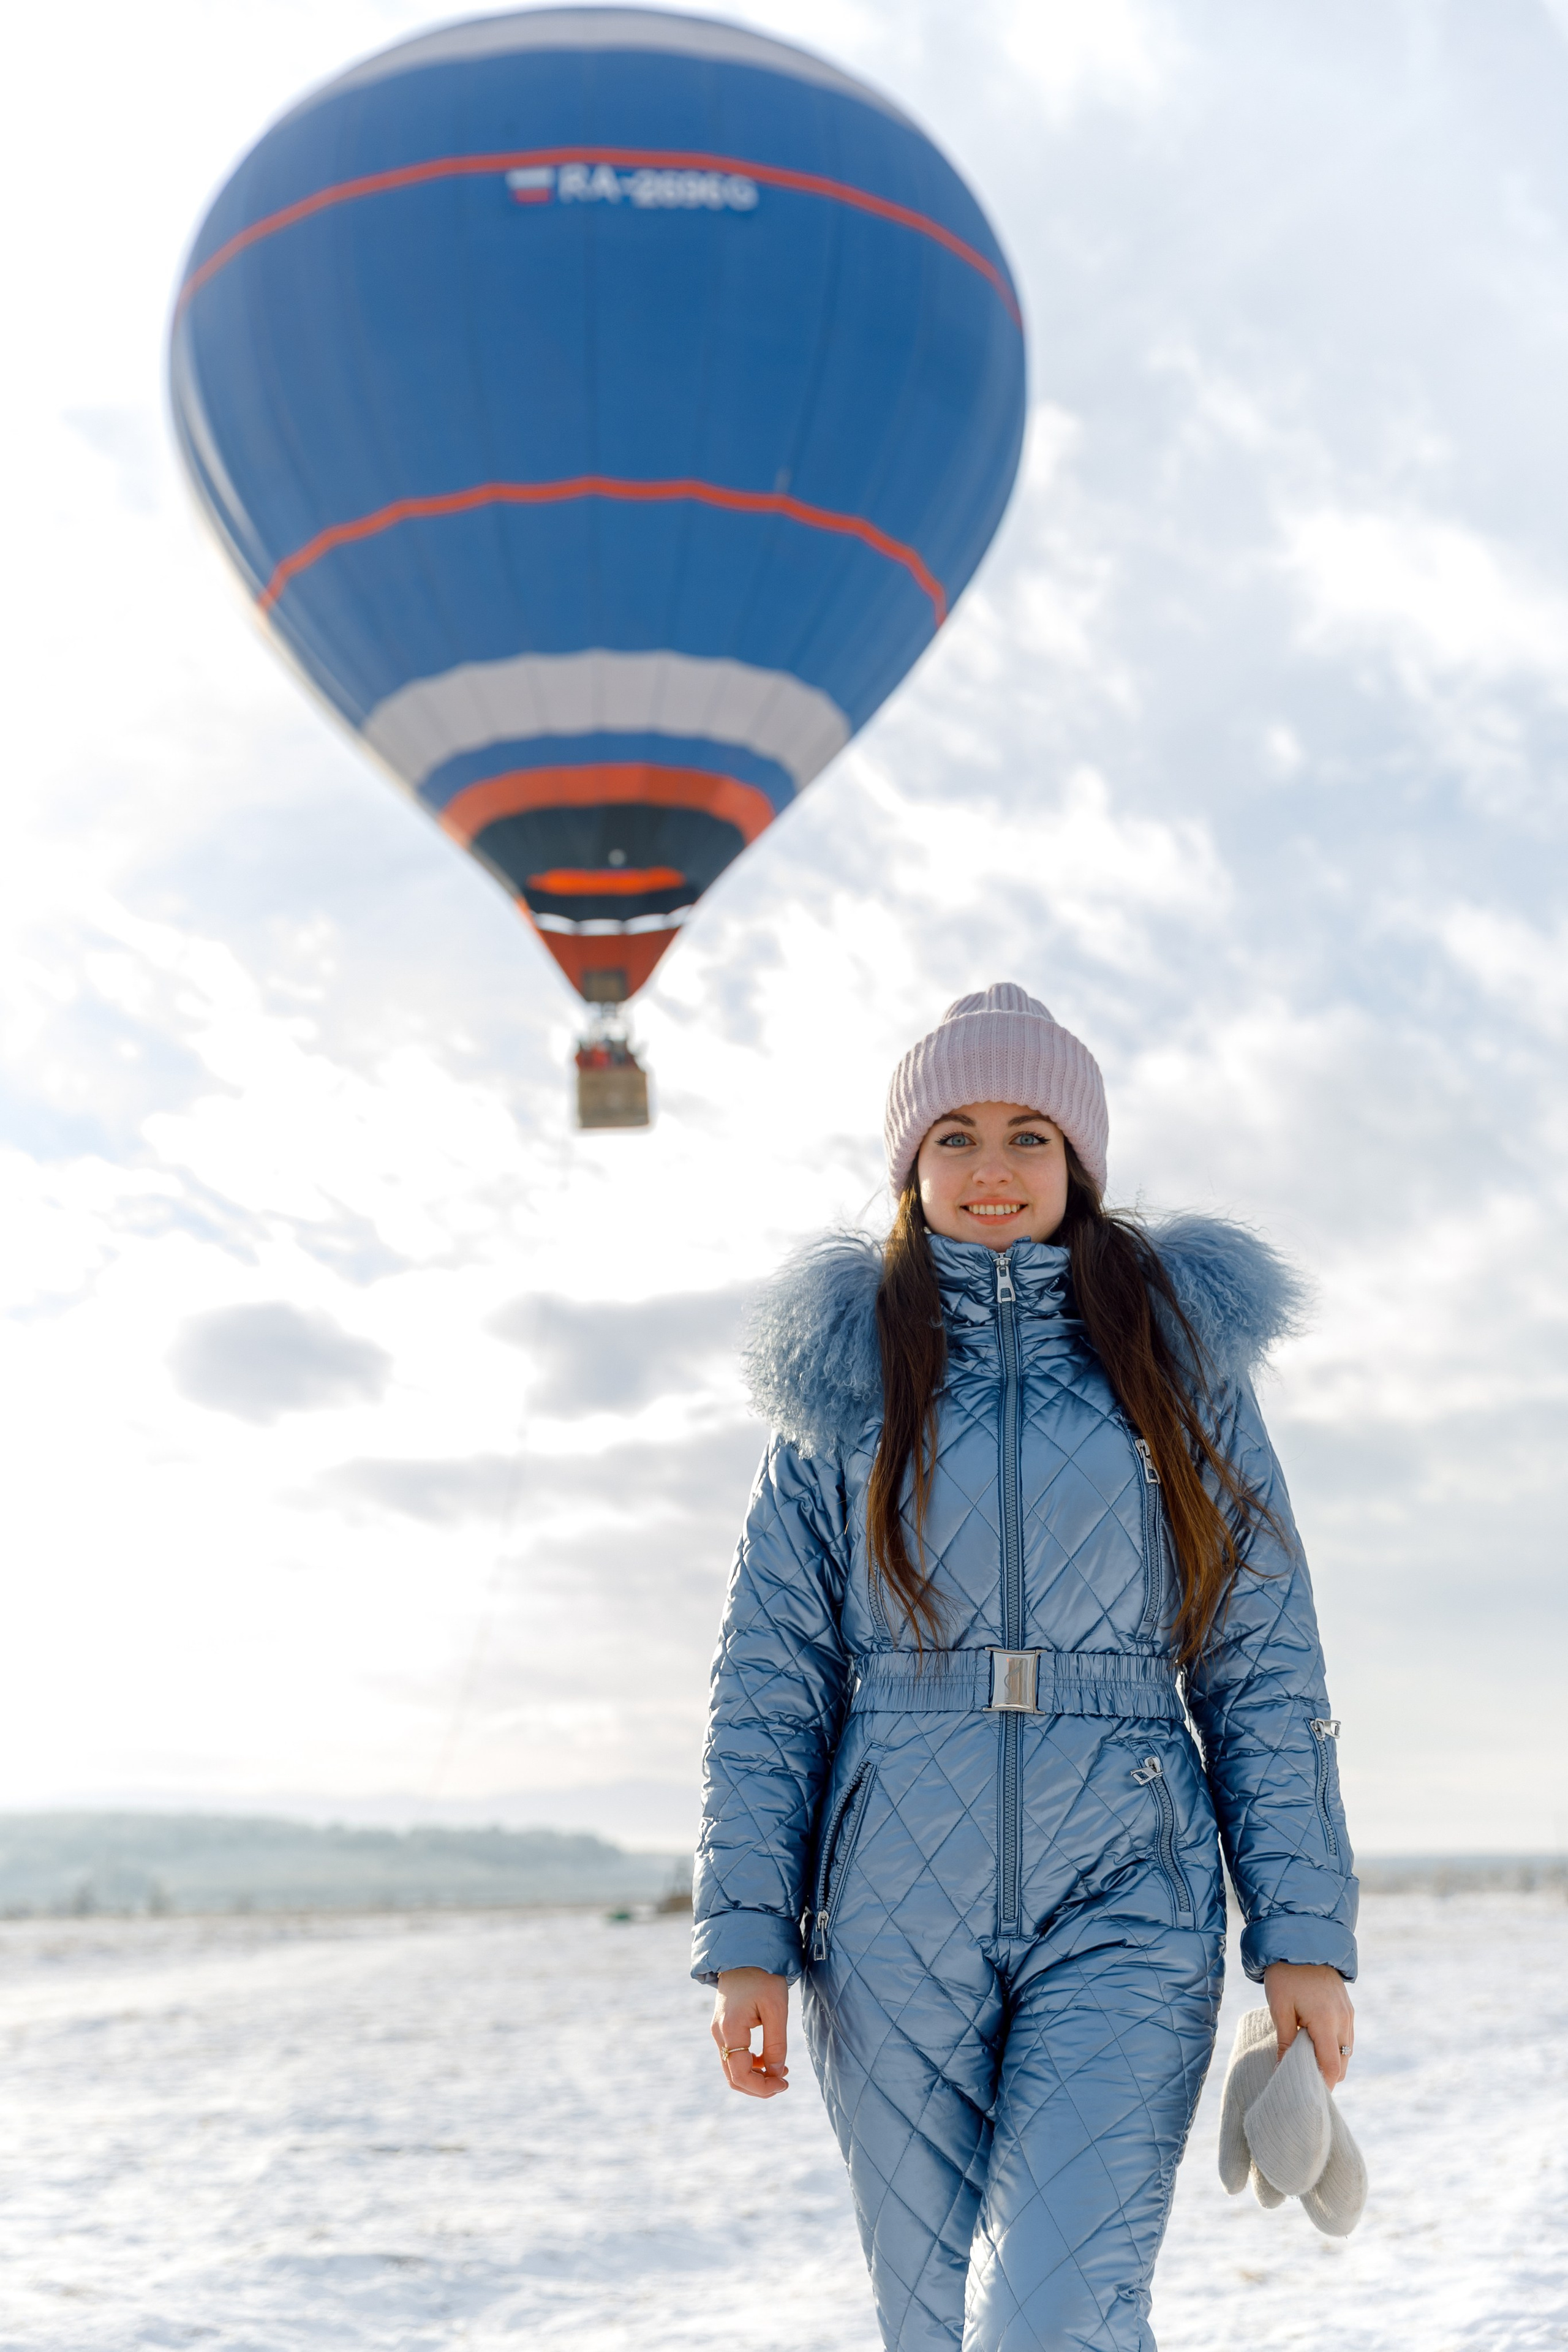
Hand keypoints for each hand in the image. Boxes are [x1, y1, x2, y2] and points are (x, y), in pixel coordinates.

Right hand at [711, 1967, 789, 2098]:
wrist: (745, 1951)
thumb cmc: (763, 1976)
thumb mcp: (776, 2009)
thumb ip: (776, 2044)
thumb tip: (775, 2074)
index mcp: (730, 2029)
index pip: (741, 2075)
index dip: (762, 2088)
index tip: (784, 2084)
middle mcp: (719, 2033)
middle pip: (733, 2077)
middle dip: (759, 2087)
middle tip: (783, 2082)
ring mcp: (719, 2030)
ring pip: (733, 2068)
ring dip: (756, 2076)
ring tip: (781, 2072)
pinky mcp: (724, 2026)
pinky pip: (734, 2055)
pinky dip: (751, 2064)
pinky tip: (770, 2060)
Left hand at [1263, 1960, 1354, 2087]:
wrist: (1301, 1939)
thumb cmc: (1285, 1974)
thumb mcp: (1280, 2008)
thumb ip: (1285, 2042)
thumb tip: (1282, 2072)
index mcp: (1326, 2022)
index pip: (1332, 2068)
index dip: (1323, 2086)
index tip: (1309, 2096)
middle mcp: (1343, 2020)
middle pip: (1342, 2063)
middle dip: (1327, 2076)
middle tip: (1304, 2082)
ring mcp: (1348, 2013)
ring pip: (1346, 2050)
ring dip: (1331, 2060)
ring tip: (1307, 2064)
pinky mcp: (1347, 2006)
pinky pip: (1346, 2036)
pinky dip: (1334, 2045)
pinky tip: (1315, 2044)